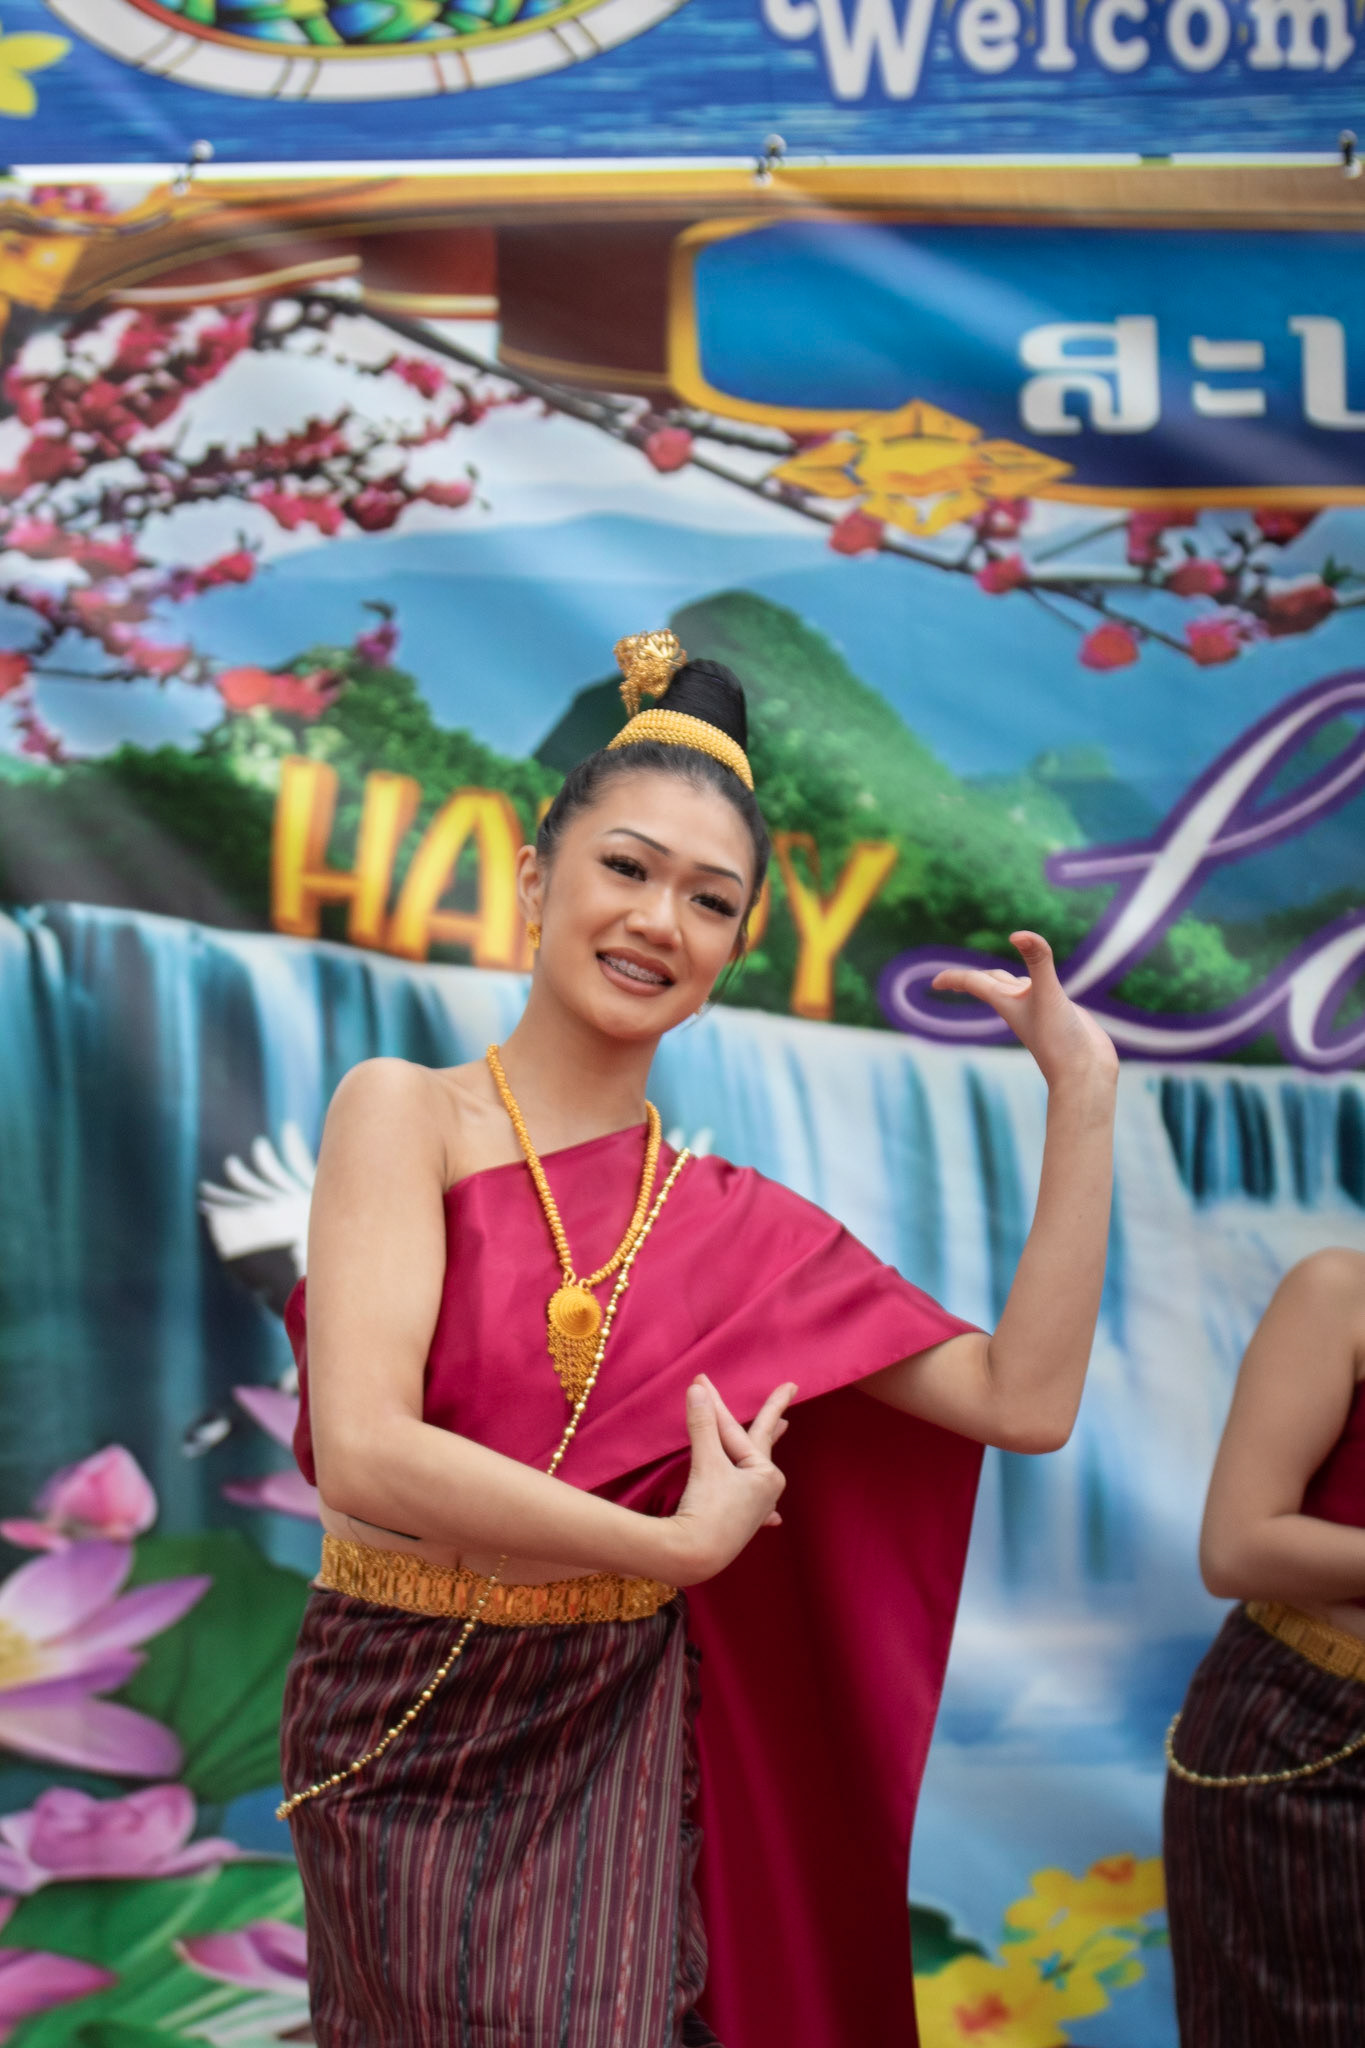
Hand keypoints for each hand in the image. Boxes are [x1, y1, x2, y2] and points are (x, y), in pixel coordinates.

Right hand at [665, 1375, 793, 1585]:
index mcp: (766, 1473)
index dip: (715, 1405)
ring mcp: (755, 1509)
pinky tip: (775, 1518)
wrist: (693, 1556)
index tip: (702, 1379)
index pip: (735, 1431)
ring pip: (753, 1468)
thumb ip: (704, 1425)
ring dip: (761, 1449)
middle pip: (757, 1444)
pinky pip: (755, 1507)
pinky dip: (764, 1508)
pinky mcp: (741, 1526)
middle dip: (772, 1416)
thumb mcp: (706, 1461)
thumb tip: (697, 1389)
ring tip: (782, 1427)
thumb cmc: (706, 1508)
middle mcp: (767, 1490)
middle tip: (789, 1389)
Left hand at [931, 931, 1116, 1092]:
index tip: (934, 983)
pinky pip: (1042, 994)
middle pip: (991, 985)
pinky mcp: (1060, 1014)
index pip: (974, 982)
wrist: (1083, 1072)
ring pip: (1016, 989)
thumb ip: (1038, 961)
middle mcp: (1020, 1004)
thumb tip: (1018, 934)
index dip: (954, 978)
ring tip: (995, 978)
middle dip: (974, 979)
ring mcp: (1040, 1010)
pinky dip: (1037, 984)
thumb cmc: (1059, 1038)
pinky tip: (1043, 986)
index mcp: (1007, 1001)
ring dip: (1004, 980)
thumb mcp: (1047, 993)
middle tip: (954, 980)